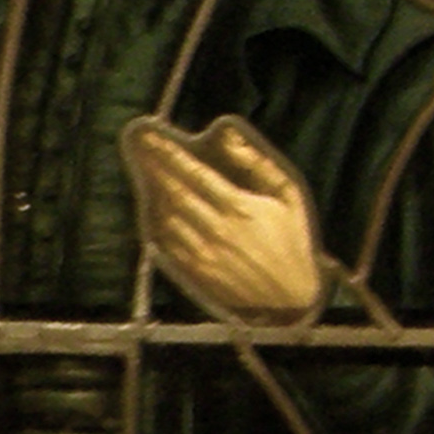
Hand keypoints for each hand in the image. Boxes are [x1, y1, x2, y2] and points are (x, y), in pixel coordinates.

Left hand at [123, 115, 323, 322]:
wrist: (292, 295)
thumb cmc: (292, 239)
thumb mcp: (288, 196)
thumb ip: (258, 165)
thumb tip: (230, 139)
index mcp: (239, 207)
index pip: (195, 173)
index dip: (170, 154)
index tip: (152, 138)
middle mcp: (219, 229)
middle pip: (177, 193)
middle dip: (157, 169)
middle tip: (141, 150)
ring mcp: (207, 253)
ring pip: (171, 219)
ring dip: (158, 197)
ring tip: (149, 178)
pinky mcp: (202, 273)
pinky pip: (173, 247)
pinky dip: (163, 229)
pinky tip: (160, 215)